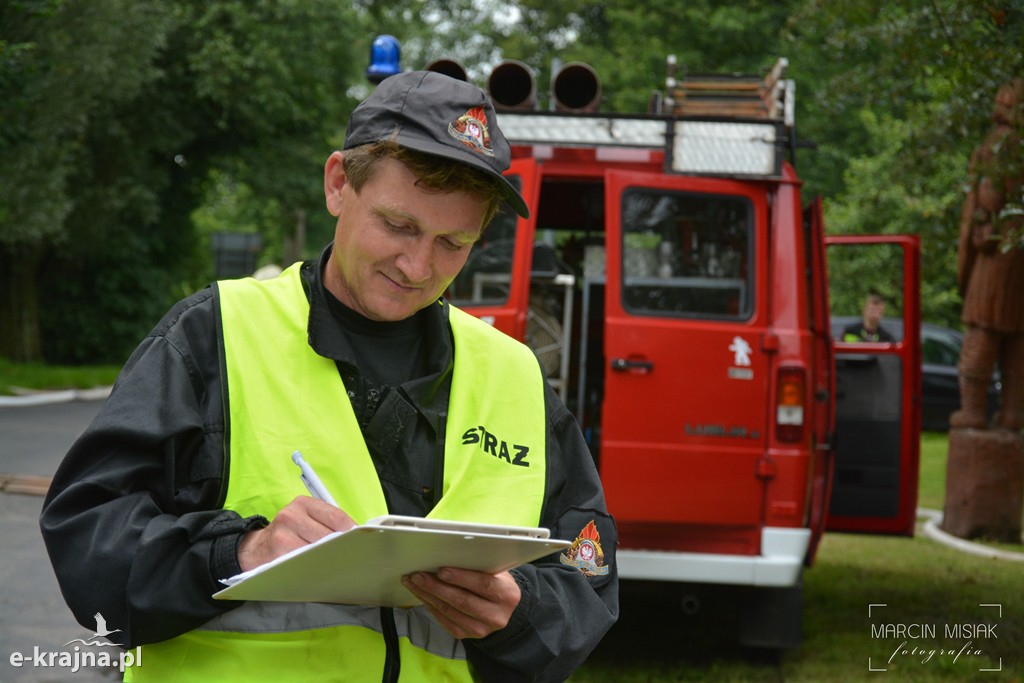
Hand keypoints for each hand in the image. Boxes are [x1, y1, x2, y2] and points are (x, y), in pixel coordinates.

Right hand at [237, 496, 355, 570]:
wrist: (255, 548)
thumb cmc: (288, 533)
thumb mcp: (305, 518)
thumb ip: (328, 522)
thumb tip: (356, 534)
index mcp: (303, 503)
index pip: (336, 517)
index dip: (352, 532)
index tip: (362, 541)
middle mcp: (291, 515)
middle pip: (329, 535)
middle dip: (342, 547)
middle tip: (352, 556)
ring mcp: (283, 536)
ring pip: (318, 551)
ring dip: (330, 559)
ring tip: (336, 563)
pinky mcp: (278, 555)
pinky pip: (305, 564)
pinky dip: (316, 568)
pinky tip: (319, 570)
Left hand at [401, 568, 521, 639]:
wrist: (501, 609)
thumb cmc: (495, 582)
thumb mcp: (495, 571)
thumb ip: (478, 566)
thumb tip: (448, 555)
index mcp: (506, 594)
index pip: (483, 585)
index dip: (461, 578)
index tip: (441, 571)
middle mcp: (496, 615)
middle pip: (462, 601)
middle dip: (436, 587)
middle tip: (417, 575)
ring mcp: (481, 629)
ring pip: (449, 611)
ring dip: (428, 596)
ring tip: (413, 583)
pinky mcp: (466, 635)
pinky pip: (444, 620)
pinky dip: (430, 606)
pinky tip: (422, 595)